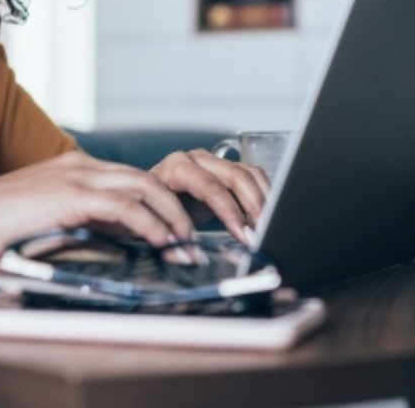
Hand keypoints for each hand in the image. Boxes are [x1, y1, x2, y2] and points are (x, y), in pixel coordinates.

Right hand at [0, 151, 195, 261]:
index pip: (132, 178)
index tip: (177, 229)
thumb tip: (110, 238)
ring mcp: (77, 177)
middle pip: (147, 179)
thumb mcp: (46, 213)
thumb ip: (77, 217)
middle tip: (194, 239)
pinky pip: (125, 207)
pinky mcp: (71, 196)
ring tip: (187, 245)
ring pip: (144, 188)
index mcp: (76, 167)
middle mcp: (82, 165)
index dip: (160, 202)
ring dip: (172, 218)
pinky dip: (149, 224)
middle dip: (177, 209)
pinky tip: (162, 241)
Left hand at [150, 150, 269, 244]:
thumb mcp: (157, 223)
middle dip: (253, 207)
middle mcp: (196, 159)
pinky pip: (252, 177)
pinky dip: (264, 196)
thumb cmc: (150, 212)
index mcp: (176, 168)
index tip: (244, 236)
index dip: (230, 211)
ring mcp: (213, 162)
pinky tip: (266, 217)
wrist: (147, 201)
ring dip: (263, 201)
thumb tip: (190, 255)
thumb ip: (174, 236)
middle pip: (236, 176)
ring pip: (249, 174)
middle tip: (262, 234)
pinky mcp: (225, 170)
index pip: (210, 186)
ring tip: (268, 227)